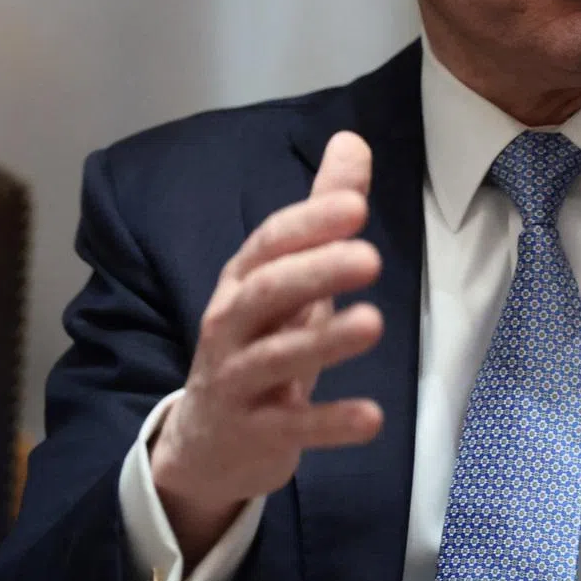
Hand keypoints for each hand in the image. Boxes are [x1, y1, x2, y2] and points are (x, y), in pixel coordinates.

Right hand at [149, 131, 383, 567]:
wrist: (207, 441)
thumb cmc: (260, 339)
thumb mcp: (289, 273)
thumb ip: (322, 210)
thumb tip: (352, 139)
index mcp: (244, 279)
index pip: (270, 243)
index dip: (310, 224)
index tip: (356, 205)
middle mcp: (231, 324)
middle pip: (267, 293)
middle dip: (316, 272)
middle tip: (371, 257)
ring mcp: (238, 381)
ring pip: (275, 357)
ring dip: (323, 341)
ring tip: (373, 323)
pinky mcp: (254, 433)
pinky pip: (291, 427)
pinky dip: (329, 423)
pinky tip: (372, 419)